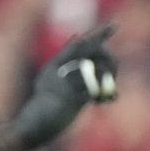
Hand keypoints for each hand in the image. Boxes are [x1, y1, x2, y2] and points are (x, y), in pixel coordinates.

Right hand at [0, 24, 118, 150]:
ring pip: (98, 71)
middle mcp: (61, 70)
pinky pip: (96, 92)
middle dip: (109, 61)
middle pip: (94, 54)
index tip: (114, 26)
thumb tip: (76, 37)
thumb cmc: (42, 104)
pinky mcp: (73, 99)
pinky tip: (103, 101)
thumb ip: (61, 60)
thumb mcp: (48, 79)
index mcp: (56, 64)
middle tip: (113, 72)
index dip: (99, 34)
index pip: (82, 45)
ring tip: (105, 93)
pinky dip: (104, 96)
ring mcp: (67, 84)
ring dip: (107, 80)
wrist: (34, 125)